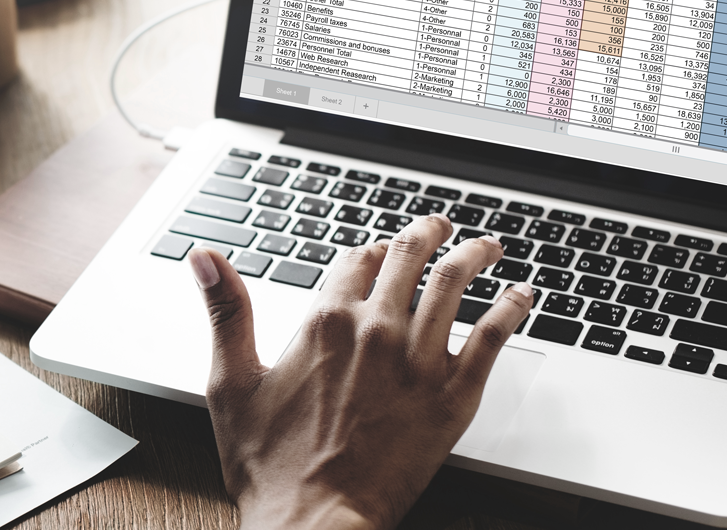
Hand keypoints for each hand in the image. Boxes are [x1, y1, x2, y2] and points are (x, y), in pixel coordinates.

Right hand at [188, 215, 533, 529]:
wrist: (315, 523)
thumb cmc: (270, 466)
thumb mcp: (231, 382)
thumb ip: (225, 311)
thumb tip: (204, 257)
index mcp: (324, 322)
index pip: (356, 258)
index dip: (369, 250)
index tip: (378, 251)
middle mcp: (375, 331)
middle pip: (409, 257)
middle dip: (428, 233)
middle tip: (440, 226)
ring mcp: (418, 362)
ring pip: (455, 284)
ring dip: (474, 254)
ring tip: (487, 246)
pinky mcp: (452, 397)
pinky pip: (493, 337)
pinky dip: (512, 308)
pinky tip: (522, 296)